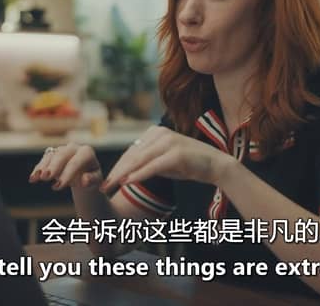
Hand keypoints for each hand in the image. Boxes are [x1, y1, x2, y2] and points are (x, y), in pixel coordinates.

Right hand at [28, 143, 102, 190]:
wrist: (85, 174)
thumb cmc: (92, 177)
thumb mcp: (96, 181)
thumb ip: (92, 179)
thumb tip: (85, 180)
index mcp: (86, 152)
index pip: (76, 162)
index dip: (67, 174)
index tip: (59, 186)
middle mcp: (74, 147)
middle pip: (62, 155)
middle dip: (53, 167)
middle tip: (46, 178)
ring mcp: (62, 149)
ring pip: (51, 156)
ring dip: (43, 167)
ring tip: (36, 178)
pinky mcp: (53, 154)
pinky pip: (44, 159)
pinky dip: (38, 169)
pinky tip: (32, 178)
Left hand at [100, 125, 230, 193]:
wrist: (216, 165)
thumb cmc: (189, 164)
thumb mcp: (164, 163)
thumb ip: (147, 163)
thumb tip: (126, 173)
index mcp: (156, 133)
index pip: (131, 151)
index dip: (118, 166)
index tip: (107, 180)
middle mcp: (160, 133)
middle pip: (133, 154)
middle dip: (117, 171)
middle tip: (104, 185)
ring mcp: (169, 141)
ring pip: (140, 159)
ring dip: (124, 174)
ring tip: (111, 185)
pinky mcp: (176, 153)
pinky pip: (153, 165)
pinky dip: (139, 174)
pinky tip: (127, 183)